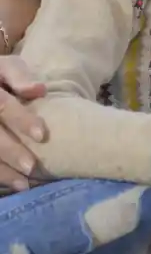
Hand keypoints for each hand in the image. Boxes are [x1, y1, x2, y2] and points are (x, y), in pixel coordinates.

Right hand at [0, 55, 46, 190]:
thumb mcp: (3, 66)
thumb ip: (17, 74)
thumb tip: (37, 90)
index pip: (2, 105)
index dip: (21, 120)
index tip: (42, 135)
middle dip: (9, 151)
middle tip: (32, 168)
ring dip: (0, 171)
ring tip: (22, 185)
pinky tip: (8, 187)